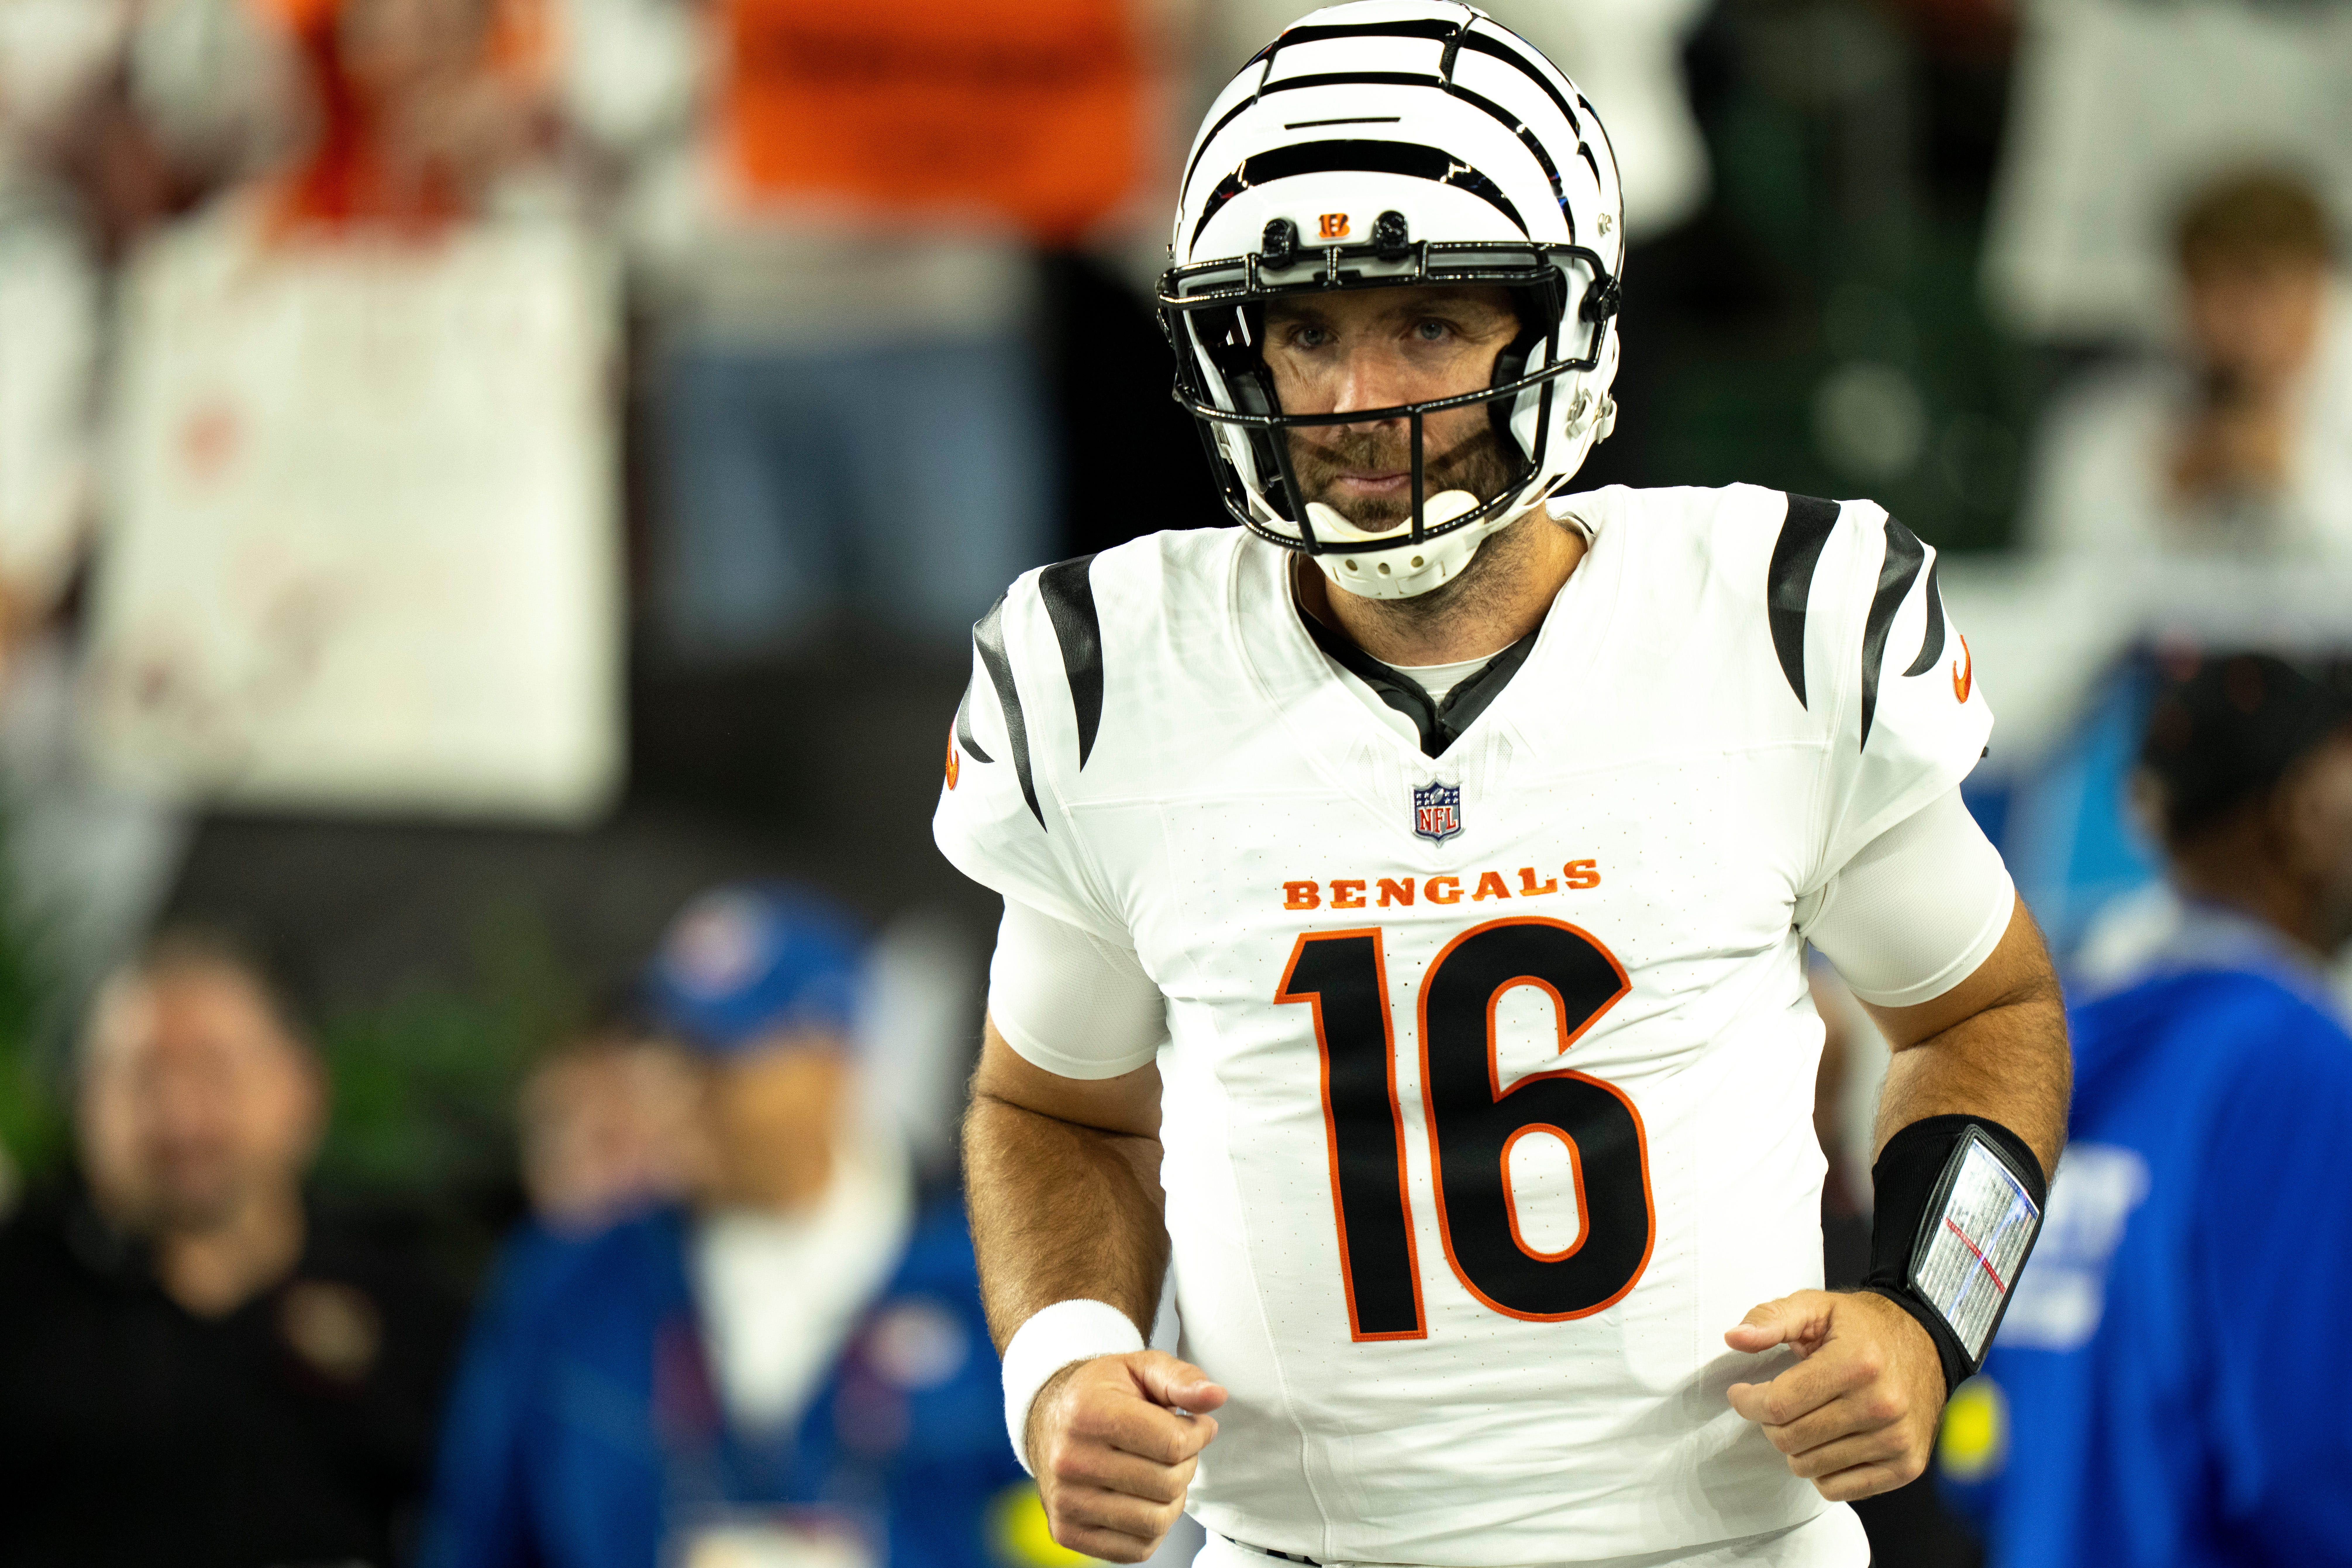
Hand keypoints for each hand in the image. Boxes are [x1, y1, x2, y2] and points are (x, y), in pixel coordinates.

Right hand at [1027, 1351, 1226, 1562]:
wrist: (1047, 1419)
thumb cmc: (1104, 1393)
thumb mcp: (1141, 1368)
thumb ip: (1181, 1379)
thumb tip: (1216, 1396)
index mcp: (1088, 1412)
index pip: (1173, 1443)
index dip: (1198, 1434)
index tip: (1194, 1425)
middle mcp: (1069, 1460)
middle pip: (1167, 1484)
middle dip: (1185, 1465)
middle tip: (1175, 1449)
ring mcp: (1065, 1501)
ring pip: (1156, 1521)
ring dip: (1172, 1499)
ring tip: (1160, 1472)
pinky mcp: (1067, 1532)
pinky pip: (1137, 1549)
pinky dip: (1153, 1528)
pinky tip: (1143, 1498)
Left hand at [1724, 1289, 1944, 1500]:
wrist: (1924, 1346)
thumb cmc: (1862, 1329)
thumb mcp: (1816, 1307)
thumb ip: (1771, 1318)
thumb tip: (1735, 1337)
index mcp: (1857, 1363)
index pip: (1778, 1404)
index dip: (1747, 1401)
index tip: (1743, 1394)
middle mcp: (1881, 1405)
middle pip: (1790, 1439)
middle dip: (1770, 1422)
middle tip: (1779, 1404)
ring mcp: (1897, 1440)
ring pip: (1809, 1466)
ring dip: (1796, 1447)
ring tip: (1807, 1419)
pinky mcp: (1906, 1466)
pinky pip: (1838, 1489)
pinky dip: (1822, 1471)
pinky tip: (1828, 1442)